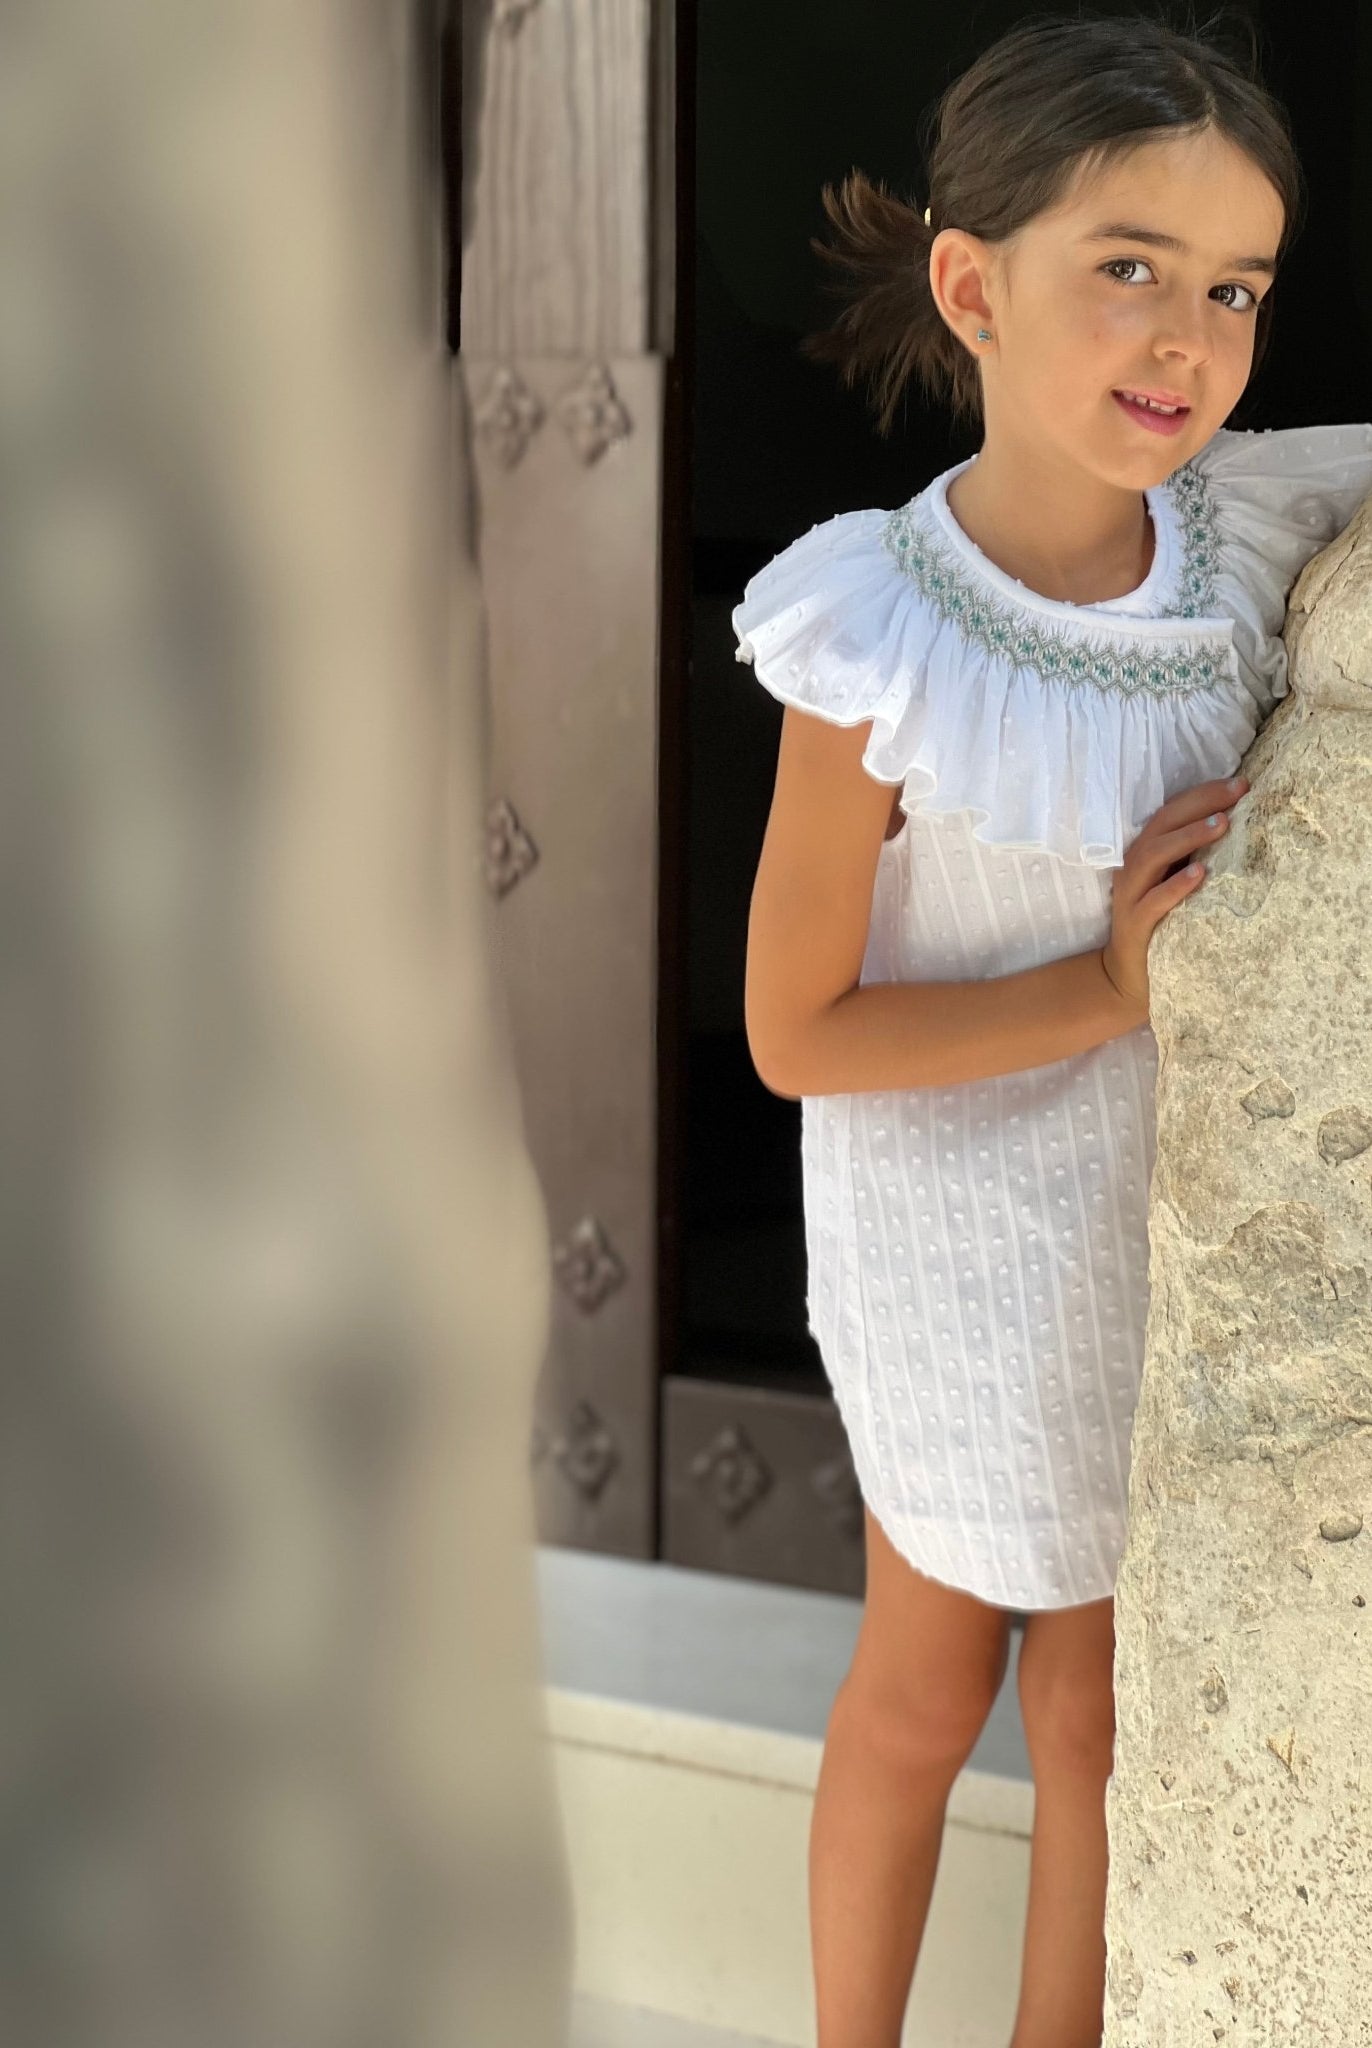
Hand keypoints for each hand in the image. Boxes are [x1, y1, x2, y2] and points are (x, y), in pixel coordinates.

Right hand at [1101, 773, 1249, 1018]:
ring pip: (1153, 856)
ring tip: (1221, 825)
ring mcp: (1130, 896)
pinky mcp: (1134, 925)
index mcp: (1146, 854)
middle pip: (1162, 825)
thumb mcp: (1177, 885)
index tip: (1241, 784)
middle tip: (1237, 793)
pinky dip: (1175, 886)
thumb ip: (1195, 858)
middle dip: (1200, 804)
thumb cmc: (1163, 926)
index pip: (1171, 812)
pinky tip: (1199, 874)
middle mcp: (1134, 869)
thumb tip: (1240, 828)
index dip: (1203, 794)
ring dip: (1188, 837)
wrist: (1128, 977)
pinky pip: (1153, 902)